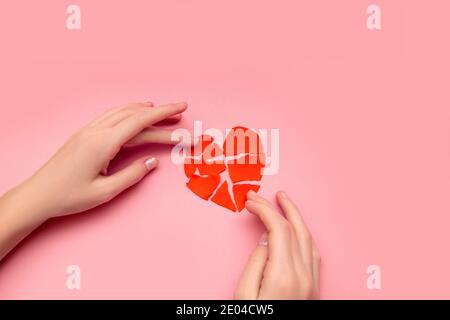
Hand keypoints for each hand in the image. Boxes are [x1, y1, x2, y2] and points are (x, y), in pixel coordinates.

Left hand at [19, 101, 187, 219]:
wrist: (38, 194)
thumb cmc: (70, 197)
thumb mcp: (105, 192)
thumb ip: (132, 175)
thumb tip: (152, 161)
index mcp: (103, 143)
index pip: (140, 121)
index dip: (164, 113)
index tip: (181, 108)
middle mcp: (96, 131)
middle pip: (134, 114)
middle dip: (160, 111)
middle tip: (180, 111)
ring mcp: (88, 130)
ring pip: (122, 112)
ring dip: (144, 109)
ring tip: (162, 112)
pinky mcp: (84, 134)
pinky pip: (111, 116)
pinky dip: (128, 112)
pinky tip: (135, 114)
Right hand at [234, 191, 319, 299]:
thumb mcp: (243, 296)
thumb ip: (255, 264)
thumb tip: (265, 241)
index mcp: (283, 275)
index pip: (279, 229)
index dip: (264, 210)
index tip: (250, 203)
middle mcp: (303, 276)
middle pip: (293, 229)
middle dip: (276, 207)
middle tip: (260, 196)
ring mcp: (312, 282)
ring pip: (307, 238)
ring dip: (295, 216)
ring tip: (283, 201)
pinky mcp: (314, 289)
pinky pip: (313, 253)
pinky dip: (304, 234)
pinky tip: (297, 227)